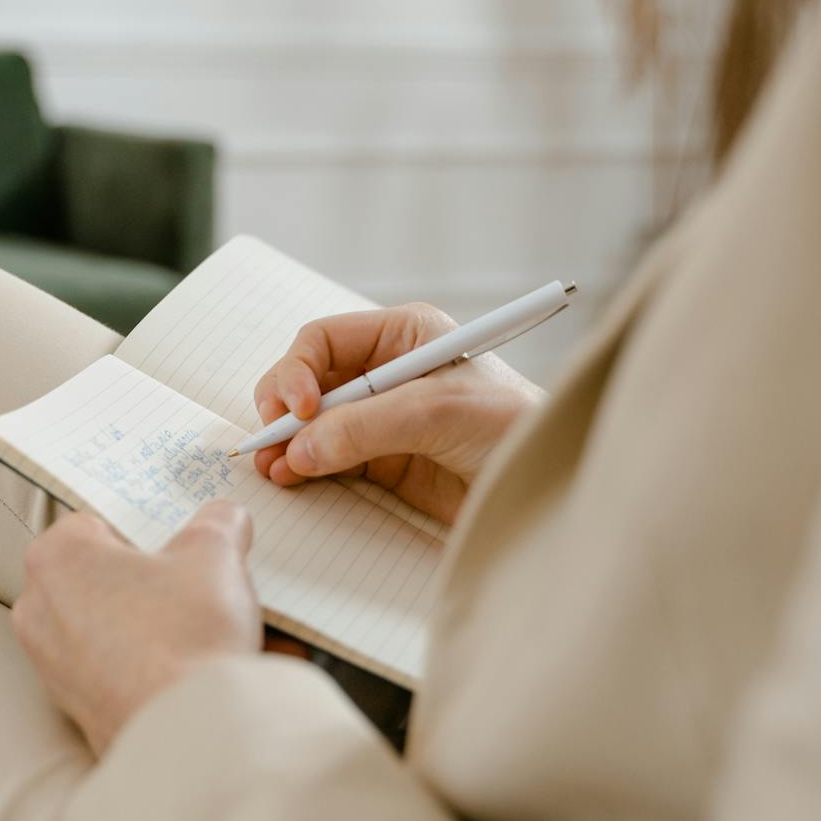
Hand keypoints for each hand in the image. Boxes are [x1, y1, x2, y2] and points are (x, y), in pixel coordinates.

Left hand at [12, 502, 260, 754]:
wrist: (191, 733)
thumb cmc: (186, 635)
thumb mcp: (216, 554)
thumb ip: (218, 523)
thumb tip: (224, 519)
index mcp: (57, 558)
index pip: (96, 523)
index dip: (143, 532)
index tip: (175, 545)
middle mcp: (37, 611)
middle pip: (98, 577)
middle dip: (142, 580)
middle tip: (191, 585)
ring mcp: (50, 666)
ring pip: (105, 626)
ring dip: (144, 625)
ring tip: (195, 631)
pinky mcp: (74, 710)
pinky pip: (111, 672)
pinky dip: (142, 667)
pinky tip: (183, 669)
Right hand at [252, 303, 544, 525]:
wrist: (549, 485)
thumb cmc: (512, 426)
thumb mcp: (437, 413)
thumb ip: (365, 427)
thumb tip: (300, 449)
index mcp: (403, 335)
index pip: (324, 340)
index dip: (298, 370)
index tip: (295, 409)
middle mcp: (386, 371)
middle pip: (309, 380)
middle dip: (284, 407)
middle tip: (270, 439)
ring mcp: (382, 418)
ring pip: (313, 423)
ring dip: (287, 441)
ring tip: (271, 466)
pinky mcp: (384, 461)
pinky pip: (329, 457)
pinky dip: (304, 466)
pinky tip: (291, 477)